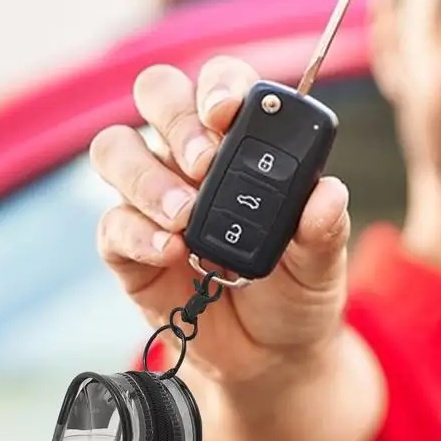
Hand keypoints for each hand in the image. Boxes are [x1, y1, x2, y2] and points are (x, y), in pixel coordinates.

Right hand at [91, 58, 351, 383]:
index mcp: (241, 147)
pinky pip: (112, 225)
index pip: (218, 87)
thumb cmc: (296, 292)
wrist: (269, 355)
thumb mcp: (321, 263)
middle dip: (176, 118)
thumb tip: (327, 193)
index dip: (218, 85)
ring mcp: (154, 202)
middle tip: (204, 162)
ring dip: (147, 176)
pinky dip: (137, 233)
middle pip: (157, 97)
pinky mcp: (129, 250)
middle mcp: (190, 162)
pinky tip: (171, 252)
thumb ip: (323, 227)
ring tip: (185, 216)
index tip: (229, 112)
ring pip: (117, 150)